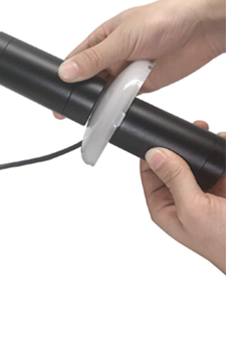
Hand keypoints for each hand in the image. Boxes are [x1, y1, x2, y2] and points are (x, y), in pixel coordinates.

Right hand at [54, 0, 225, 118]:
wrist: (204, 27)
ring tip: (98, 104)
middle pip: (87, 79)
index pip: (75, 60)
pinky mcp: (142, 85)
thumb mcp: (123, 37)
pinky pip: (124, 100)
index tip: (58, 88)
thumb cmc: (166, 17)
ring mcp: (127, 71)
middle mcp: (112, 55)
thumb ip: (95, 58)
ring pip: (105, 92)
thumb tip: (66, 71)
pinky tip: (116, 106)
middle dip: (81, 91)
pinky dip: (119, 105)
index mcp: (102, 38)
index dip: (65, 74)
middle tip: (71, 106)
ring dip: (102, 99)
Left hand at [142, 121, 225, 272]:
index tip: (163, 135)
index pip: (150, 171)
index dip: (154, 151)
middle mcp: (184, 197)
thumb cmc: (223, 242)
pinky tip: (225, 145)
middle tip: (197, 126)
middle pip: (175, 161)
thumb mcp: (194, 209)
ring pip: (199, 160)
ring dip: (206, 147)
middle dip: (184, 145)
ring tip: (215, 136)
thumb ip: (175, 180)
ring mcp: (206, 191)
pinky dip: (223, 153)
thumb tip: (155, 154)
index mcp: (165, 206)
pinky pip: (221, 163)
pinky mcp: (225, 186)